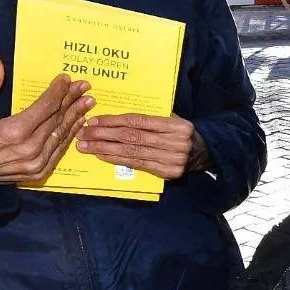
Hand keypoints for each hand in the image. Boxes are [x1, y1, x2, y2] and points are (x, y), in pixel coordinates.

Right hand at [0, 51, 94, 185]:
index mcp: (13, 131)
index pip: (46, 106)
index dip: (58, 91)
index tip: (66, 79)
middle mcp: (29, 149)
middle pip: (57, 119)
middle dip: (71, 100)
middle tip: (84, 87)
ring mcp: (35, 164)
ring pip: (61, 135)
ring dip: (75, 117)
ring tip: (86, 102)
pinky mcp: (37, 174)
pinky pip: (58, 152)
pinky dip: (68, 136)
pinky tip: (77, 123)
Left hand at [76, 113, 209, 180]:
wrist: (205, 153)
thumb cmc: (181, 133)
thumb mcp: (173, 119)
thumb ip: (152, 118)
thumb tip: (118, 116)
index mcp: (176, 125)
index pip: (139, 121)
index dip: (115, 121)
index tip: (95, 120)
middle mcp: (175, 143)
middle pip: (133, 137)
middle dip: (104, 135)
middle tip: (84, 133)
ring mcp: (172, 160)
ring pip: (132, 152)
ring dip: (105, 149)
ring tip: (86, 145)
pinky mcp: (168, 173)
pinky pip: (137, 165)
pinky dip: (117, 160)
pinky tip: (102, 155)